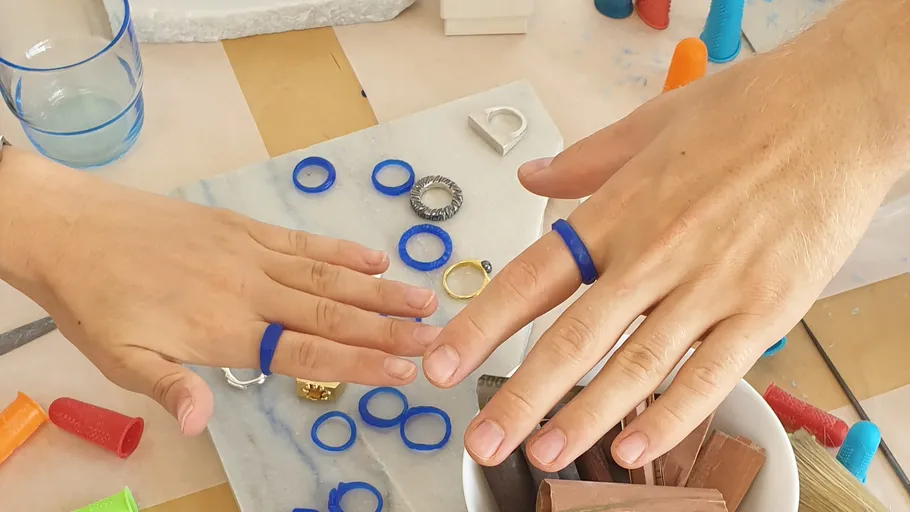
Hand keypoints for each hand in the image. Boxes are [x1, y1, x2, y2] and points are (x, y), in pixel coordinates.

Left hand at [5, 156, 439, 435]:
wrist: (68, 226)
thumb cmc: (93, 301)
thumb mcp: (120, 358)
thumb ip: (170, 387)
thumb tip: (204, 423)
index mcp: (224, 329)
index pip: (306, 351)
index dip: (359, 362)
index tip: (404, 371)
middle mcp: (248, 290)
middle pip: (331, 312)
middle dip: (387, 329)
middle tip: (436, 338)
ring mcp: (249, 253)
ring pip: (326, 275)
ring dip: (378, 291)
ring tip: (422, 301)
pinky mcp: (241, 227)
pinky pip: (301, 240)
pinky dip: (341, 250)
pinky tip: (373, 259)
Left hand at [421, 32, 906, 469]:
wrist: (839, 110)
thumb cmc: (747, 112)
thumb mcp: (650, 123)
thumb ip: (583, 161)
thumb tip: (531, 178)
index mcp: (619, 211)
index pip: (532, 278)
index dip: (482, 326)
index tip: (444, 363)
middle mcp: (655, 254)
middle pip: (574, 337)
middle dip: (521, 396)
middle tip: (483, 439)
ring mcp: (711, 287)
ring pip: (636, 366)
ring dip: (585, 418)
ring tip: (544, 454)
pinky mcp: (764, 311)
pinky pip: (710, 376)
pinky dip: (671, 417)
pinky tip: (636, 449)